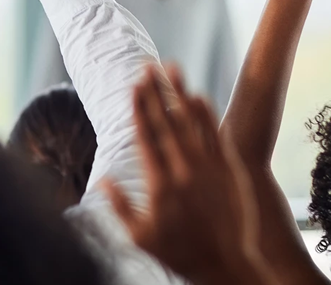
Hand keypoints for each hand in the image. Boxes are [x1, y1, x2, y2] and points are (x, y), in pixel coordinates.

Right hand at [102, 67, 273, 284]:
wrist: (226, 266)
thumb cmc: (180, 254)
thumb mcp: (140, 237)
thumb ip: (119, 207)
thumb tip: (101, 180)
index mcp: (159, 184)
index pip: (146, 136)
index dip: (138, 108)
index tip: (132, 86)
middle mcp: (184, 171)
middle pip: (166, 122)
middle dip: (155, 92)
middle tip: (146, 66)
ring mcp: (208, 168)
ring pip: (191, 122)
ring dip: (179, 92)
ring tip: (171, 68)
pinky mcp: (229, 170)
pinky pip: (215, 135)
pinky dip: (205, 114)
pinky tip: (197, 95)